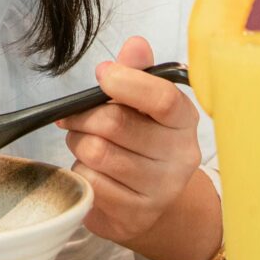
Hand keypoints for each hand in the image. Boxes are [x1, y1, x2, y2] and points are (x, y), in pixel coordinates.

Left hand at [58, 36, 201, 246]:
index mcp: (185, 121)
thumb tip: (135, 44)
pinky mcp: (134, 215)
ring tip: (85, 143)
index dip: (126, 82)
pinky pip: (90, 182)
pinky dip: (81, 172)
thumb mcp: (144, 104)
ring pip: (96, 153)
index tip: (103, 75)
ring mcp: (159, 190)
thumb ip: (137, 72)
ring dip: (78, 143)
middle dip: (83, 116)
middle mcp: (180, 157)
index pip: (162, 98)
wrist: (153, 201)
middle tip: (74, 117)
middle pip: (115, 124)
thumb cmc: (142, 142)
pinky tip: (94, 172)